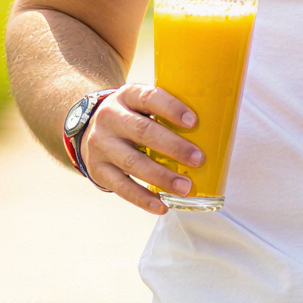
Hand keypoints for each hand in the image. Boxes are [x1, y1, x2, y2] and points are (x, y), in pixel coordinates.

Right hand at [82, 84, 201, 214]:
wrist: (89, 127)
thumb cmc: (131, 116)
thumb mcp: (142, 104)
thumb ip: (166, 112)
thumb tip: (213, 130)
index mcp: (127, 96)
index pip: (149, 97)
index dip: (171, 108)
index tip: (193, 122)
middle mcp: (110, 118)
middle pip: (142, 131)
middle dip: (173, 146)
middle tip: (198, 160)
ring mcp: (100, 144)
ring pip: (132, 162)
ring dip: (162, 177)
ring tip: (186, 188)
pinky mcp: (97, 169)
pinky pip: (121, 186)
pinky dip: (143, 198)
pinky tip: (162, 206)